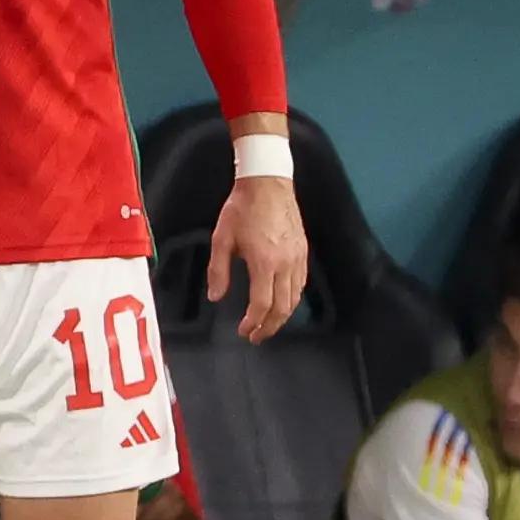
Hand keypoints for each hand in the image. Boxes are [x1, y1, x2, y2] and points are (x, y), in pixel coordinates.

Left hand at [211, 166, 309, 344]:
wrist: (267, 182)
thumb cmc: (241, 208)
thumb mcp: (221, 239)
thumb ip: (218, 270)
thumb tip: (216, 297)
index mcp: (264, 262)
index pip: (262, 304)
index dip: (254, 322)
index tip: (244, 331)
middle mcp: (286, 263)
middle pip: (283, 307)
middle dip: (270, 326)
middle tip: (257, 337)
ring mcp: (298, 257)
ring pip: (295, 297)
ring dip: (282, 316)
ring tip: (268, 325)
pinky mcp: (303, 250)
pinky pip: (301, 283)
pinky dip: (293, 299)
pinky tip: (283, 302)